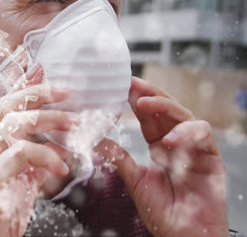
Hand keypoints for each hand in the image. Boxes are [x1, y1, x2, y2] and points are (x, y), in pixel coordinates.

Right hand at [0, 84, 73, 236]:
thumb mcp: (21, 185)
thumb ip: (35, 164)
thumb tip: (57, 150)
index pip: (3, 108)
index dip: (22, 88)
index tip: (43, 72)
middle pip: (6, 107)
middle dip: (38, 93)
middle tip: (67, 92)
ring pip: (13, 124)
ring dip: (48, 119)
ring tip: (74, 124)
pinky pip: (20, 155)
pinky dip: (45, 155)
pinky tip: (61, 167)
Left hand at [95, 77, 228, 236]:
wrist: (184, 233)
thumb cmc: (162, 210)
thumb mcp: (134, 180)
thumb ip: (118, 158)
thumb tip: (94, 140)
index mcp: (159, 145)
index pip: (147, 117)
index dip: (135, 100)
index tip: (120, 86)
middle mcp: (176, 141)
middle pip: (165, 109)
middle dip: (148, 94)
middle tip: (130, 83)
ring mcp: (194, 146)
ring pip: (182, 114)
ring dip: (163, 106)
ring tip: (142, 103)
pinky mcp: (210, 155)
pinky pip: (201, 133)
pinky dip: (185, 132)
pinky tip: (168, 140)